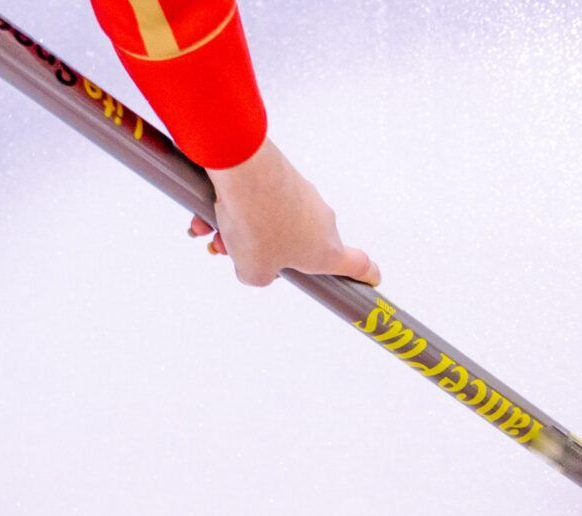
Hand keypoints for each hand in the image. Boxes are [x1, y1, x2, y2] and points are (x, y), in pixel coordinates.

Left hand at [188, 135, 378, 287]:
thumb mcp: (254, 271)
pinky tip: (208, 209)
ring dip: (242, 228)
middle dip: (264, 251)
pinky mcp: (283, 175)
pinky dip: (236, 206)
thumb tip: (257, 263)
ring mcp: (303, 195)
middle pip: (298, 245)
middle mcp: (322, 221)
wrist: (246, 170)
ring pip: (273, 220)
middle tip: (233, 251)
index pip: (359, 265)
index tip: (372, 279)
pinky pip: (261, 198)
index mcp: (326, 251)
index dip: (365, 275)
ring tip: (213, 229)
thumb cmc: (259, 225)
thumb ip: (260, 276)